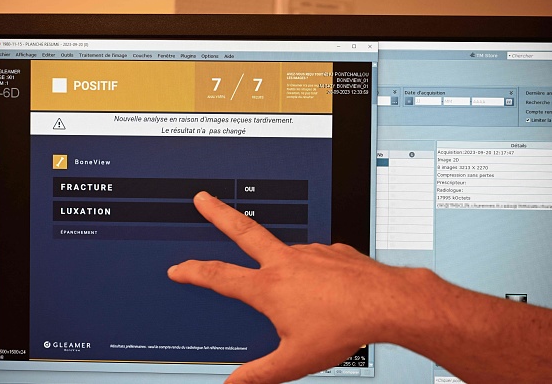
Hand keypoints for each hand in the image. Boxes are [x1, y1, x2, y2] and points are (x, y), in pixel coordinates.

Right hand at [168, 191, 417, 383]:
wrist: (386, 303)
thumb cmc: (342, 328)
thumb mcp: (294, 360)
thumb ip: (259, 374)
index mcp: (269, 288)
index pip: (220, 277)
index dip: (194, 272)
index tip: (178, 268)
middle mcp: (285, 263)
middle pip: (243, 231)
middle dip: (217, 213)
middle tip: (202, 198)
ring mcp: (309, 252)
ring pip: (283, 250)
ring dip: (276, 257)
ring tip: (294, 285)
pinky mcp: (332, 251)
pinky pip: (314, 258)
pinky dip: (312, 268)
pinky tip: (323, 284)